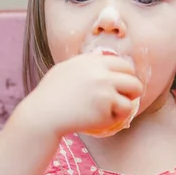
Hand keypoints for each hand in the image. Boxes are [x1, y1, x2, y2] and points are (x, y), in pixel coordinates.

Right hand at [24, 53, 142, 137]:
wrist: (43, 115)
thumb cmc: (50, 94)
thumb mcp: (65, 69)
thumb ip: (85, 63)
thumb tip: (100, 55)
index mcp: (92, 61)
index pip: (122, 64)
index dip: (126, 75)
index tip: (123, 84)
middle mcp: (101, 73)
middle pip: (133, 78)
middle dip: (132, 89)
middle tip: (124, 98)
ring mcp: (105, 90)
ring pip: (133, 96)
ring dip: (126, 103)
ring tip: (113, 110)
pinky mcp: (105, 109)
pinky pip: (123, 112)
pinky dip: (116, 117)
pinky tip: (101, 119)